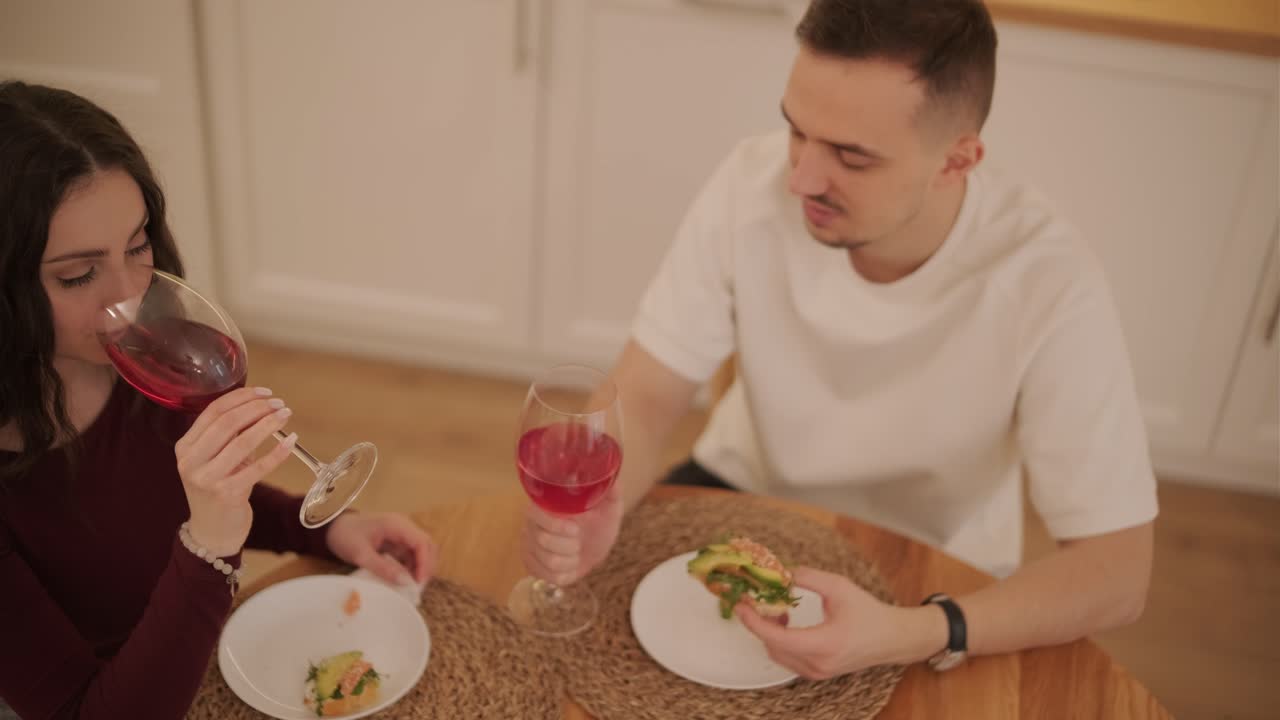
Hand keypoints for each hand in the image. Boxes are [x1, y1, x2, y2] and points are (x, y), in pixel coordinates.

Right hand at [175, 387, 296, 556]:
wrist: (212, 530)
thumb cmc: (219, 486)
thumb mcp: (217, 458)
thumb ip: (230, 434)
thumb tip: (260, 405)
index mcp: (185, 447)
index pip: (213, 412)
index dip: (240, 397)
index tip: (264, 392)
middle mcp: (191, 461)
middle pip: (227, 423)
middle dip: (256, 408)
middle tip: (279, 403)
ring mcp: (207, 479)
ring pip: (242, 442)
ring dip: (268, 425)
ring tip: (286, 415)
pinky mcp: (227, 494)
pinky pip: (258, 468)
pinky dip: (277, 452)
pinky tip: (291, 441)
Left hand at [325, 511, 437, 585]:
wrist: (332, 527)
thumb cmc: (345, 536)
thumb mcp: (360, 554)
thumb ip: (383, 567)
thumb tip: (404, 581)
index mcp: (396, 524)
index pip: (421, 542)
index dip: (425, 562)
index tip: (419, 582)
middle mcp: (403, 527)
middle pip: (426, 545)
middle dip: (426, 566)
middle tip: (419, 587)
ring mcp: (401, 534)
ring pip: (421, 551)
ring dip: (420, 568)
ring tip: (413, 586)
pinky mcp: (397, 542)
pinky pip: (411, 554)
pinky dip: (411, 568)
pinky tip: (405, 580)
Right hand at [521, 482, 622, 585]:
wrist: (594, 548)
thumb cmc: (599, 524)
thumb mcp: (609, 508)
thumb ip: (611, 492)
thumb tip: (614, 478)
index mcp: (543, 505)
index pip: (534, 514)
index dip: (556, 525)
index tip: (576, 529)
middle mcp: (530, 525)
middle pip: (543, 541)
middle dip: (571, 545)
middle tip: (579, 540)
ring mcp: (528, 547)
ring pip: (551, 562)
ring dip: (572, 560)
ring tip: (575, 551)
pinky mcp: (531, 567)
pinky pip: (551, 577)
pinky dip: (567, 574)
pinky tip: (570, 564)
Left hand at [736, 567, 942, 679]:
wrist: (891, 638)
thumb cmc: (868, 612)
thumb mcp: (839, 587)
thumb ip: (809, 578)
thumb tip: (782, 572)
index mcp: (825, 644)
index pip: (778, 638)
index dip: (755, 622)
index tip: (742, 605)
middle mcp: (819, 664)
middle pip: (773, 647)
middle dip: (758, 624)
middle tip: (751, 602)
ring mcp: (817, 672)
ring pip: (778, 655)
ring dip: (769, 633)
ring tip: (776, 609)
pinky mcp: (817, 673)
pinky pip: (787, 659)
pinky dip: (779, 642)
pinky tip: (785, 623)